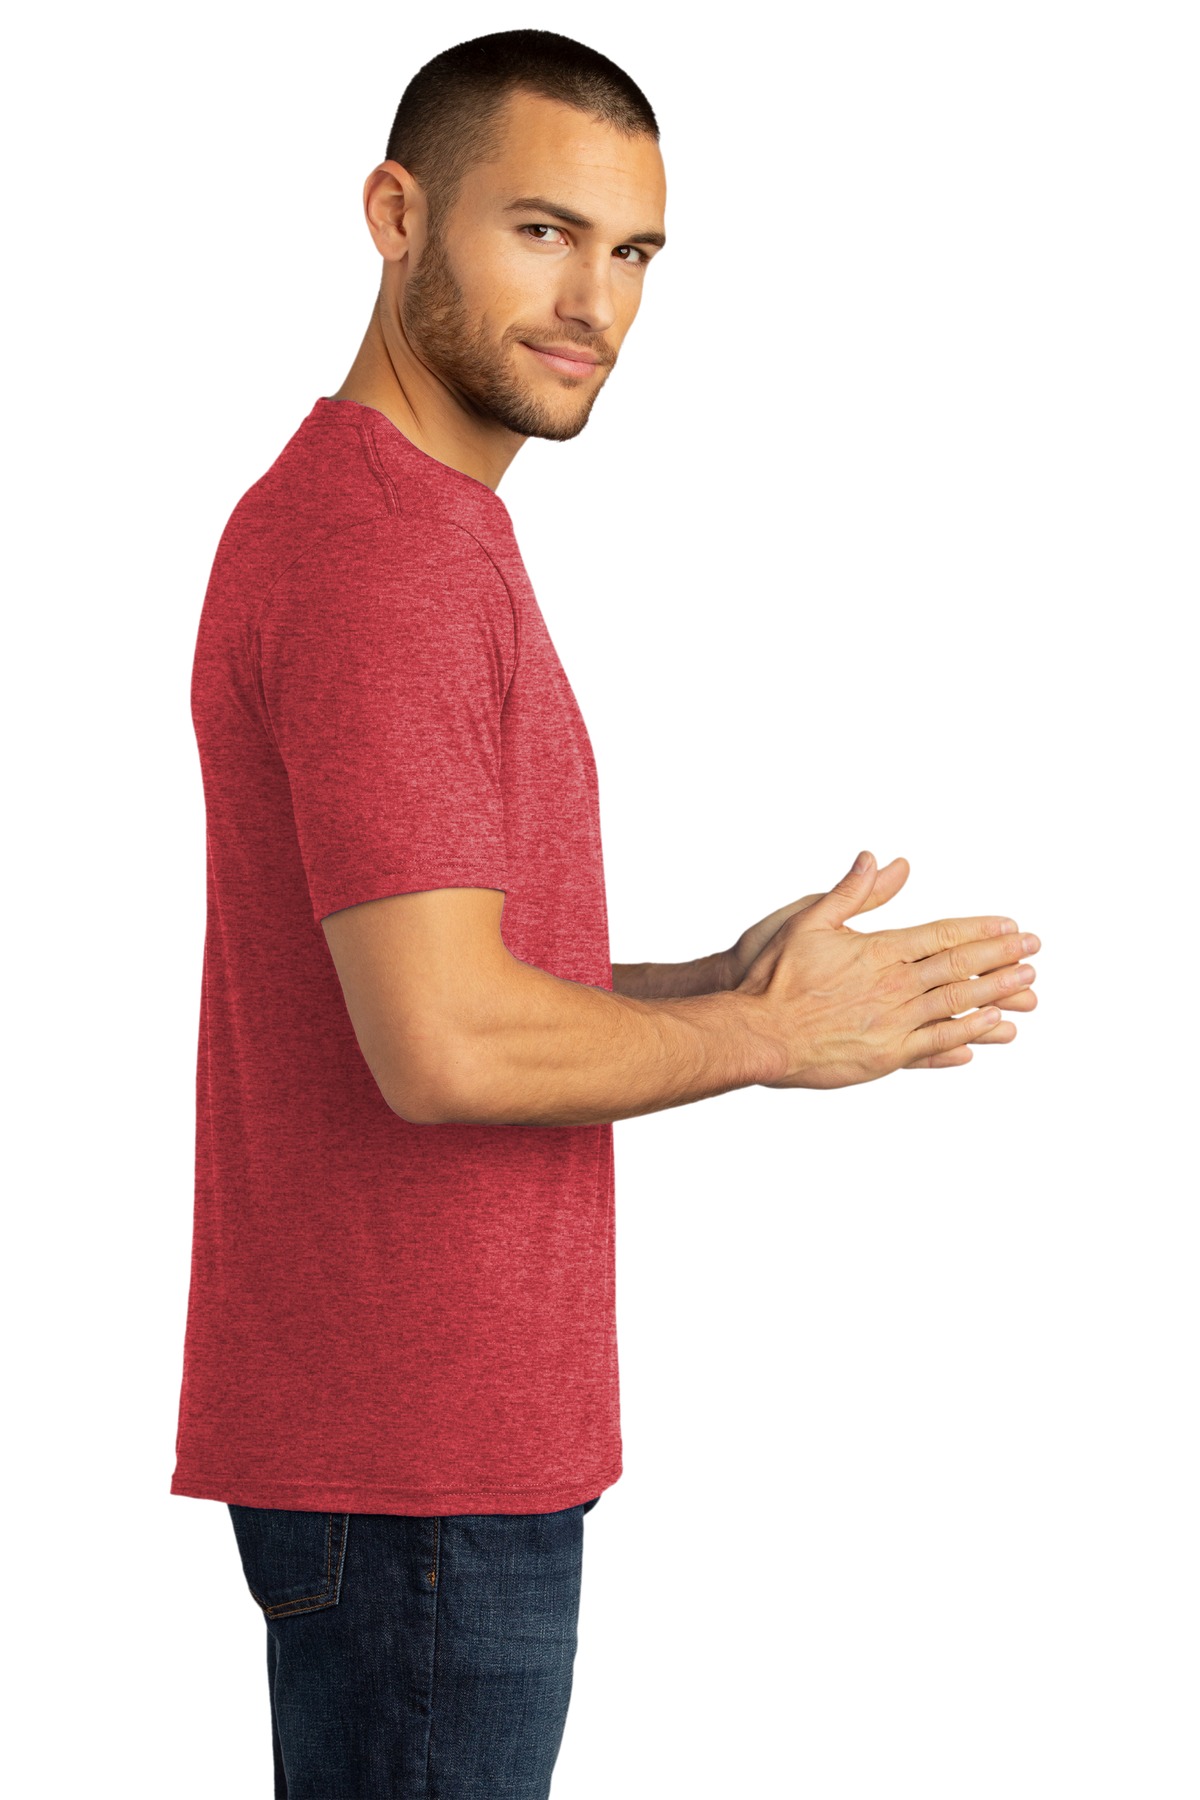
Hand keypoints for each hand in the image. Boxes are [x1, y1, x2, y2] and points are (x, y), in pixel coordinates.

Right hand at [736, 850, 1039, 1085]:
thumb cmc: (775, 976)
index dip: (978, 930)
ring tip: (1029, 988)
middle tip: (1034, 950)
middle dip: (1001, 958)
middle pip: (958, 968)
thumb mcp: (809, 920)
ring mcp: (892, 1024)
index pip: (941, 936)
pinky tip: (991, 1031)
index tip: (1009, 925)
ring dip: (996, 995)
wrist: (758, 1030)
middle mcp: (892, 986)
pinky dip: (965, 1037)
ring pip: (955, 1006)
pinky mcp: (885, 1057)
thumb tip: (878, 858)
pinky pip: (935, 1046)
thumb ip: (850, 891)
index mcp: (878, 951)